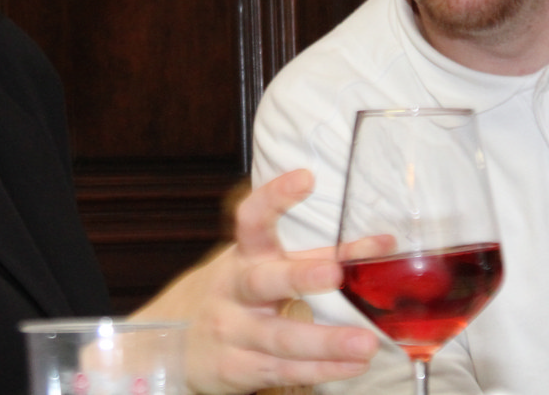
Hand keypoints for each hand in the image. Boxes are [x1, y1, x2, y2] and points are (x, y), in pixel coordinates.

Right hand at [133, 170, 379, 394]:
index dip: (275, 197)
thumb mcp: (256, 268)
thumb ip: (312, 257)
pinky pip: (284, 370)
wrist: (166, 345)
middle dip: (299, 277)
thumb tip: (382, 246)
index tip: (306, 178)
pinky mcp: (237, 369)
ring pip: (281, 337)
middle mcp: (234, 291)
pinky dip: (322, 370)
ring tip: (367, 342)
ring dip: (326, 341)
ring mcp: (233, 332)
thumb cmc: (230, 298)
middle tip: (334, 276)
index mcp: (243, 256)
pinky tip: (351, 366)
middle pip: (264, 281)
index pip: (253, 220)